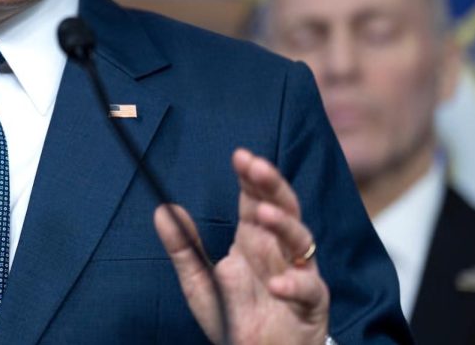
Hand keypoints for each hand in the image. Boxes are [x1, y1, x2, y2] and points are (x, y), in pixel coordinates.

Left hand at [154, 148, 328, 344]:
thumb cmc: (233, 318)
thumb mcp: (198, 281)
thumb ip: (183, 247)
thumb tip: (163, 210)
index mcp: (253, 240)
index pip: (255, 199)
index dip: (251, 177)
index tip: (239, 155)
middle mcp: (279, 251)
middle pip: (283, 208)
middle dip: (272, 185)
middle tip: (255, 166)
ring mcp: (298, 274)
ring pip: (301, 241)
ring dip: (284, 225)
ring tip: (262, 214)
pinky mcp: (311, 305)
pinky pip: (310, 289)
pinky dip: (294, 283)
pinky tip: (276, 283)